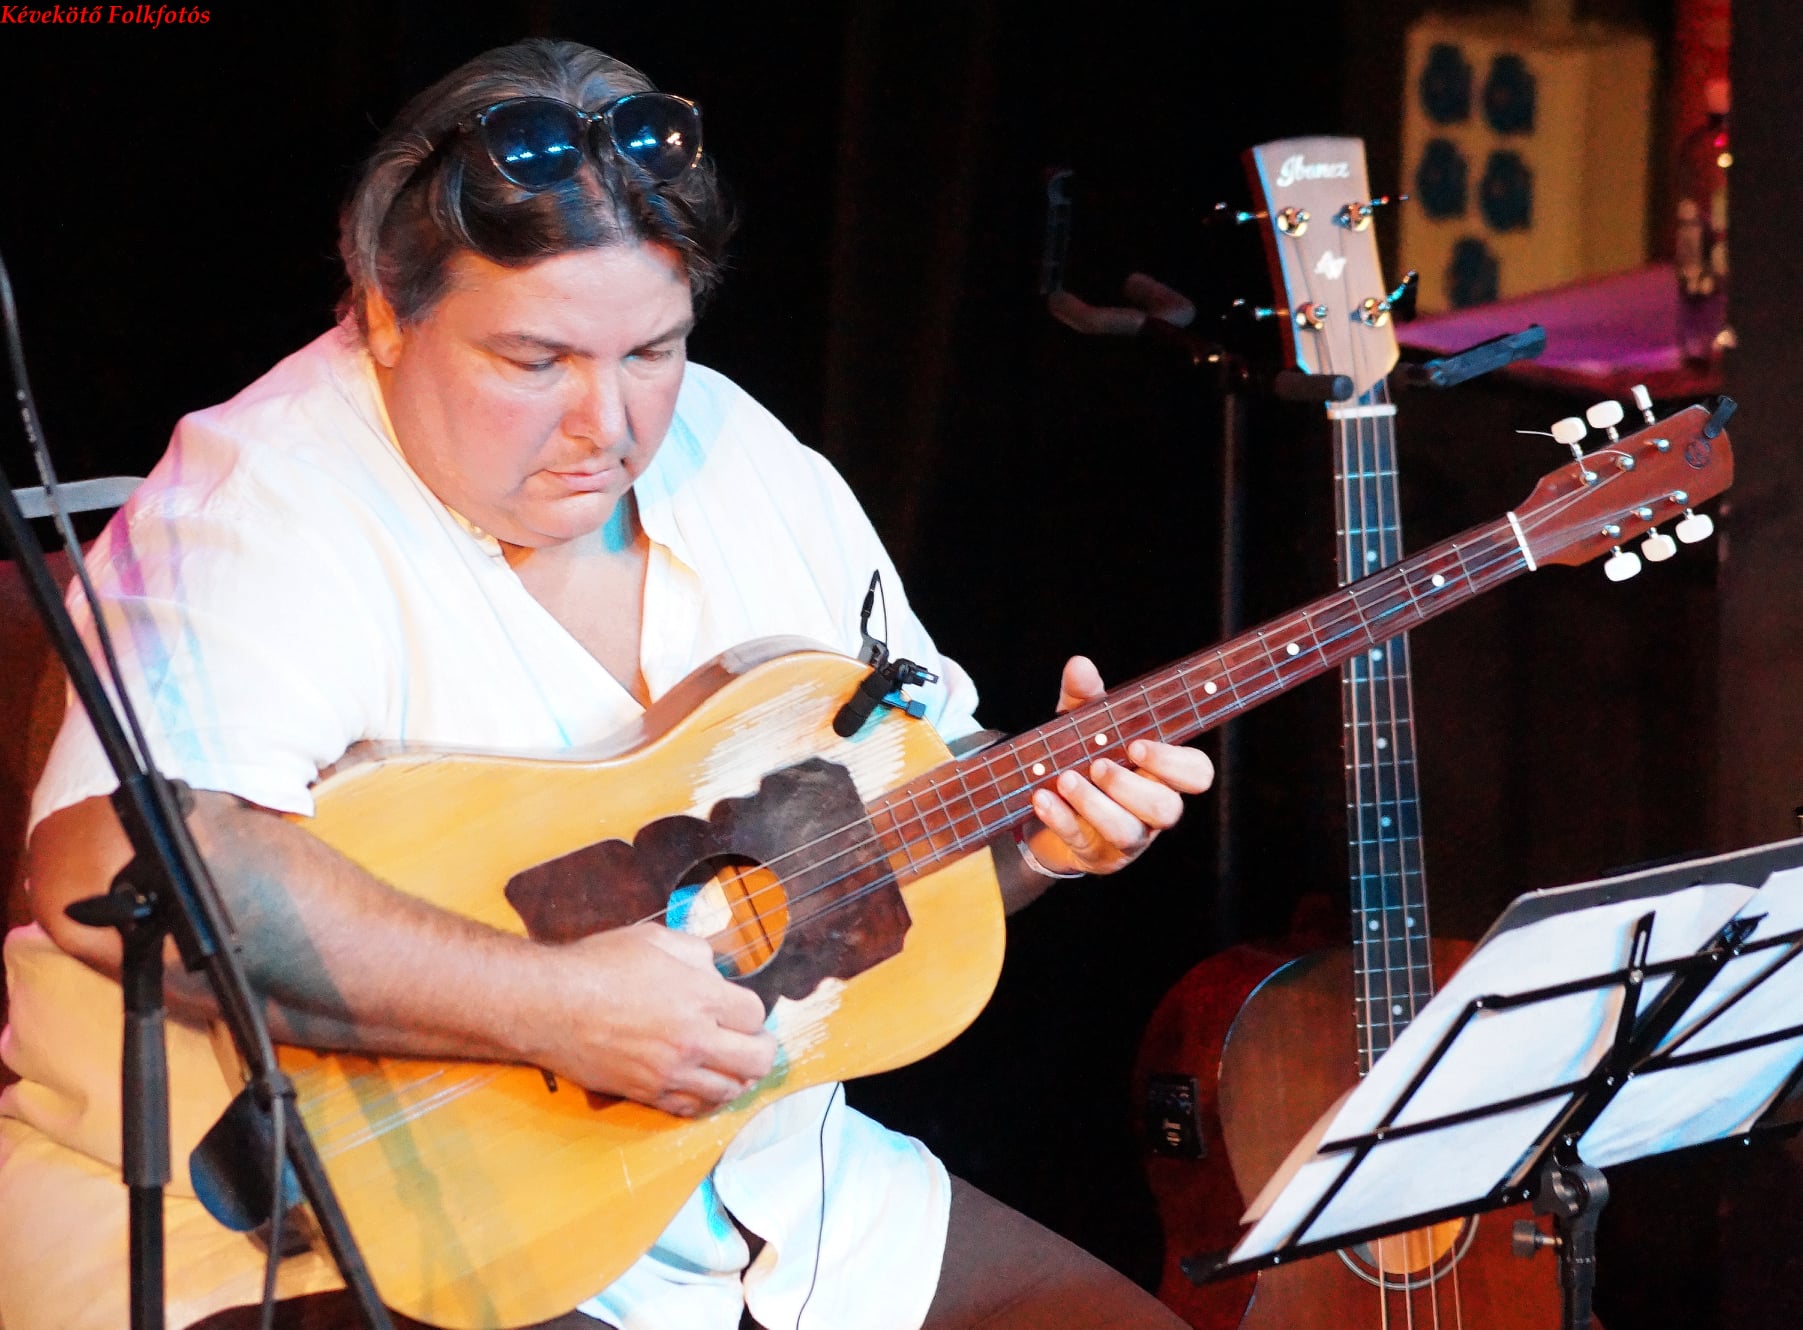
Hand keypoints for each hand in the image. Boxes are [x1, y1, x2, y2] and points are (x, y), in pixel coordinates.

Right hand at [535, 923, 777, 1116]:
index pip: (755, 1014)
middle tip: (752, 1040)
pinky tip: (704, 1085)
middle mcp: (694, 1039)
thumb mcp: (654, 939)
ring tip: (730, 1064)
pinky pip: (694, 1109)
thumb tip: (716, 973)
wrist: (548, 1005)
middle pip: (757, 1059)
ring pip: (730, 1091)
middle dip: (761, 1048)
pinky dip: (707, 1100)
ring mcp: (672, 1072)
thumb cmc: (598, 965)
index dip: (750, 1009)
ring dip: (738, 1077)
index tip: (738, 1006)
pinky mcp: (649, 1095)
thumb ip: (696, 954)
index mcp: (701, 996)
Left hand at [1018, 655, 1213, 877]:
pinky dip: (1061, 819)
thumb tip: (1079, 664)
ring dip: (1095, 805)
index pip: (1197, 773)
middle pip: (1167, 809)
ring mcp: (1127, 839)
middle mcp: (1152, 810)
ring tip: (1066, 780)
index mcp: (1161, 773)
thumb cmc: (1080, 756)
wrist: (1046, 803)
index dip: (1174, 762)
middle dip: (1131, 787)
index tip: (1137, 744)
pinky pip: (1084, 843)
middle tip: (1098, 765)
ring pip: (1128, 833)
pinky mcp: (1096, 857)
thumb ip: (1084, 695)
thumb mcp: (1081, 722)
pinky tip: (1041, 799)